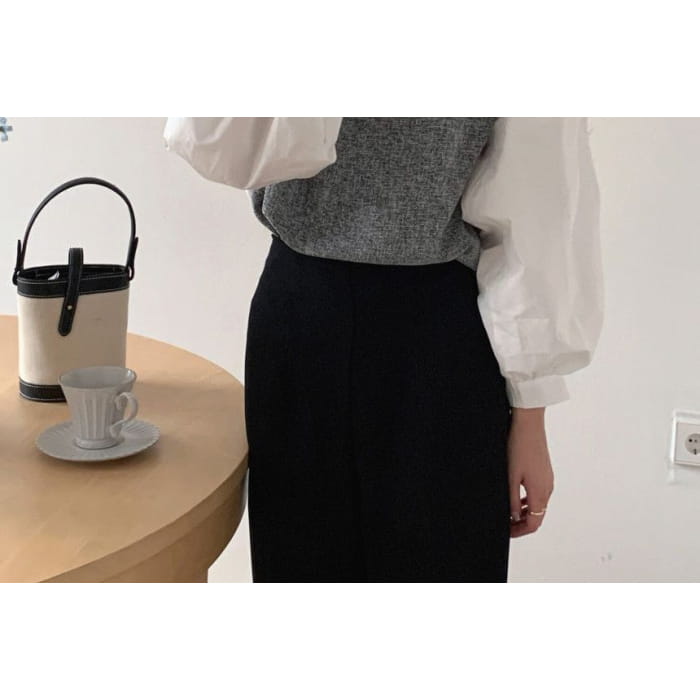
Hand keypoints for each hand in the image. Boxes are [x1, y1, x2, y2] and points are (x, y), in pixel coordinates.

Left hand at [506, 407, 553, 537]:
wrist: (529, 423)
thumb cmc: (518, 446)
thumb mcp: (510, 477)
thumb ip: (512, 500)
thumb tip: (513, 517)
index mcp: (540, 492)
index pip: (533, 523)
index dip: (519, 532)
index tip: (506, 532)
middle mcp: (548, 488)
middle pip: (537, 517)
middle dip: (522, 524)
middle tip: (505, 525)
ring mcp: (548, 479)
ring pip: (539, 505)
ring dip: (525, 513)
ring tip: (508, 513)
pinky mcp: (545, 472)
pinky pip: (539, 493)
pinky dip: (528, 501)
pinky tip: (516, 497)